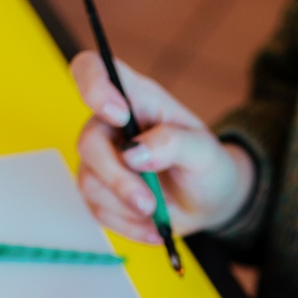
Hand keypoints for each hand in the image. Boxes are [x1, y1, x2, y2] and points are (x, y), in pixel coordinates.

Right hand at [70, 51, 254, 242]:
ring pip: (89, 182)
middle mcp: (109, 126)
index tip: (117, 114)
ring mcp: (101, 160)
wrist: (208, 202)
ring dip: (125, 206)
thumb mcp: (204, 151)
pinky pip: (97, 211)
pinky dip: (127, 225)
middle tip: (149, 203)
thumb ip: (173, 143)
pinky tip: (153, 227)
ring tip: (157, 214)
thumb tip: (134, 153)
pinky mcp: (100, 192)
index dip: (94, 85)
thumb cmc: (206, 165)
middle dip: (118, 178)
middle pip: (88, 142)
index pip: (93, 70)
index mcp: (135, 97)